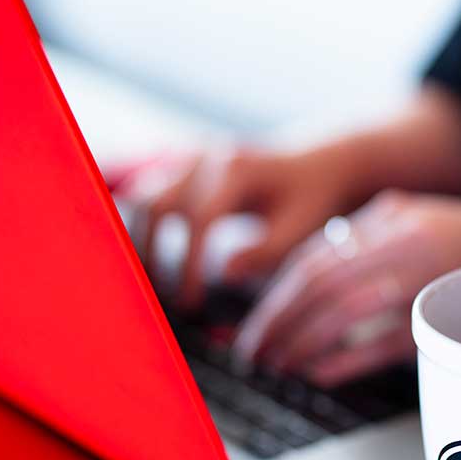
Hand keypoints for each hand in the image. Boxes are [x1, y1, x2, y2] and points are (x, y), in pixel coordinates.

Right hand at [125, 146, 363, 308]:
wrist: (319, 165)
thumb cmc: (312, 201)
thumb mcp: (300, 229)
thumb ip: (266, 253)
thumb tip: (226, 273)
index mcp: (239, 170)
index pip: (200, 218)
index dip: (188, 263)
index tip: (188, 302)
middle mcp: (208, 157)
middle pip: (157, 203)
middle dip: (151, 252)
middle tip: (156, 296)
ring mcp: (193, 156)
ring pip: (145, 195)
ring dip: (141, 239)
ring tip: (149, 280)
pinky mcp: (186, 164)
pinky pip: (151, 192)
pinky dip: (145, 225)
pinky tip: (149, 258)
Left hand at [232, 190, 460, 386]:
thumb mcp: (433, 233)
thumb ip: (383, 250)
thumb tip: (323, 294)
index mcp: (396, 216)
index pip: (315, 254)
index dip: (277, 293)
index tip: (258, 324)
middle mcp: (406, 235)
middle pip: (316, 279)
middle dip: (276, 320)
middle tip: (253, 353)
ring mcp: (430, 269)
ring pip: (342, 308)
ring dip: (300, 341)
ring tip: (277, 366)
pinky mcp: (455, 306)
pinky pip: (386, 338)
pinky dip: (347, 358)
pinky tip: (320, 373)